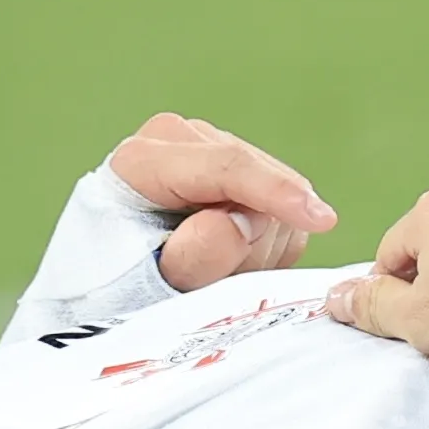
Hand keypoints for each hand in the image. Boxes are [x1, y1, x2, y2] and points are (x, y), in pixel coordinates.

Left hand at [107, 113, 338, 291]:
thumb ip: (193, 255)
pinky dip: (270, 244)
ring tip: (216, 270)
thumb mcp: (147, 286)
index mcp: (143, 160)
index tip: (320, 219)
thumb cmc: (120, 288)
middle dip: (254, 240)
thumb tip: (243, 221)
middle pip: (260, 181)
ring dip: (261, 246)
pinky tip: (233, 258)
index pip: (226, 166)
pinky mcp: (235, 170)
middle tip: (215, 280)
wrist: (108, 285)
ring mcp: (210, 150)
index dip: (275, 194)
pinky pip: (283, 211)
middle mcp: (179, 140)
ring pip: (279, 197)